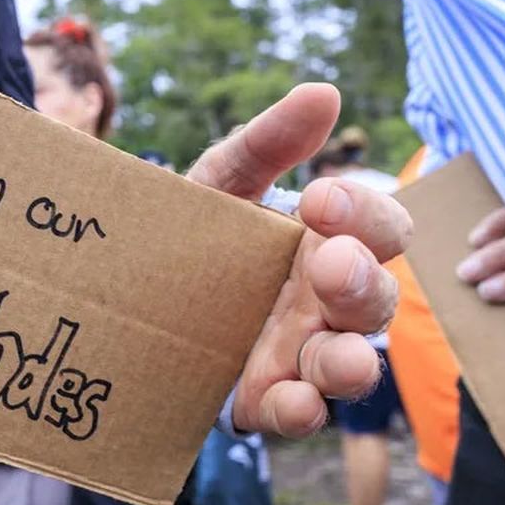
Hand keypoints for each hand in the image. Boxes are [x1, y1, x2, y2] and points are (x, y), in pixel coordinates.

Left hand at [187, 83, 410, 436]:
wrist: (124, 295)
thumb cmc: (194, 233)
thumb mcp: (217, 184)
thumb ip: (264, 143)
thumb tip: (323, 93)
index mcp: (326, 241)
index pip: (380, 227)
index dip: (367, 213)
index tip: (320, 198)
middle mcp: (326, 300)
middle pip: (376, 297)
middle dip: (361, 282)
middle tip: (329, 263)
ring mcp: (300, 353)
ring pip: (351, 363)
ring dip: (351, 363)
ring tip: (340, 359)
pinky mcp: (264, 396)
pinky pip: (300, 411)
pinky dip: (301, 410)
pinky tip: (291, 401)